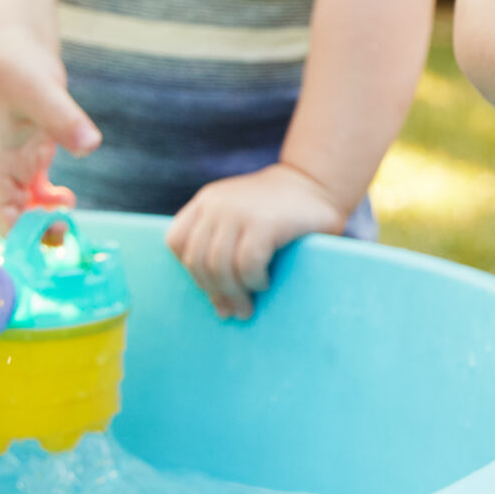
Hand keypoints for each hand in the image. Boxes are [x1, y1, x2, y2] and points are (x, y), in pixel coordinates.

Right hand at [0, 28, 99, 233]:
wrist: (11, 45)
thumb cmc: (16, 64)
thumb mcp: (41, 90)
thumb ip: (64, 119)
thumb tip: (90, 146)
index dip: (13, 229)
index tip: (43, 234)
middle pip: (6, 214)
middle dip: (30, 232)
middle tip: (64, 234)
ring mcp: (12, 162)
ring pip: (20, 206)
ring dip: (40, 220)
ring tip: (67, 222)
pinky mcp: (28, 154)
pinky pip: (33, 191)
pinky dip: (47, 202)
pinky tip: (67, 201)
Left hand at [166, 162, 350, 320]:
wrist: (318, 182)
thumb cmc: (279, 211)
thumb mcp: (240, 215)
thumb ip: (221, 242)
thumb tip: (217, 306)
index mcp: (207, 201)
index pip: (177, 241)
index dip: (191, 270)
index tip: (212, 288)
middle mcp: (217, 204)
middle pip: (198, 260)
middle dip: (214, 292)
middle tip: (232, 311)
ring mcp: (240, 212)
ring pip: (219, 266)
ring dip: (233, 294)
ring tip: (247, 307)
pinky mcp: (264, 223)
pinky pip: (247, 264)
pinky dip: (253, 280)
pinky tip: (264, 282)